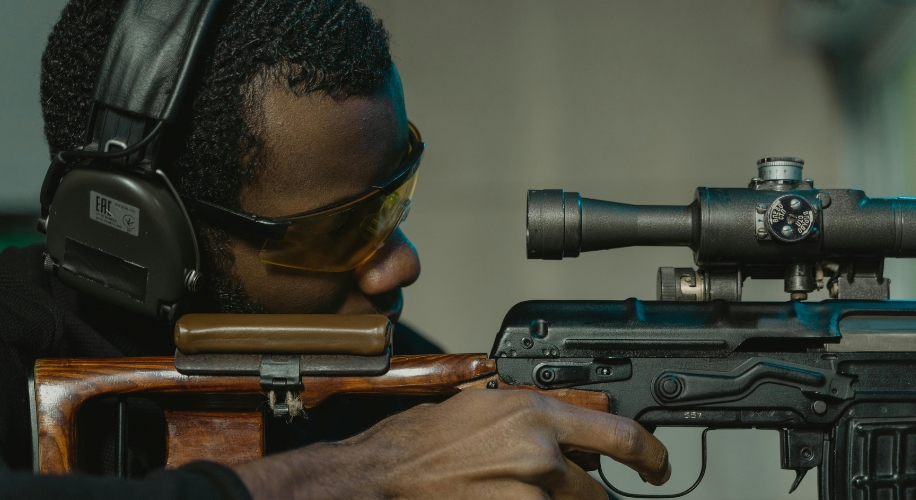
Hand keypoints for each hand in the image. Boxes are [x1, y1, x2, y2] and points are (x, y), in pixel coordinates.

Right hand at [234, 389, 670, 498]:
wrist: (381, 478)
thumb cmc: (418, 442)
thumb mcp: (479, 407)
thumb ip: (528, 415)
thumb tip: (561, 426)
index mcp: (535, 414)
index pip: (620, 435)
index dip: (650, 454)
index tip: (657, 465)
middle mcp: (542, 455)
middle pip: (595, 491)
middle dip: (580, 497)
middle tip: (547, 491)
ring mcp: (531, 496)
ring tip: (506, 490)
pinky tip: (496, 497)